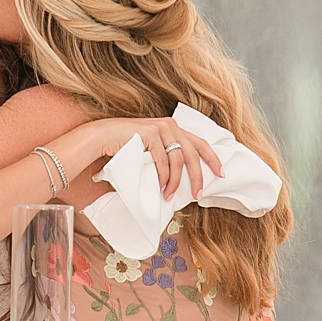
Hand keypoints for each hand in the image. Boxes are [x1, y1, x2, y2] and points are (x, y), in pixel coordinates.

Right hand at [88, 116, 223, 199]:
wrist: (100, 138)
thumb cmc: (122, 146)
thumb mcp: (149, 149)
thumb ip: (164, 155)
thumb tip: (178, 177)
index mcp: (173, 128)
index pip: (200, 143)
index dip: (212, 159)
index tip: (221, 174)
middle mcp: (170, 126)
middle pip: (192, 154)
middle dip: (197, 177)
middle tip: (197, 195)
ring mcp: (160, 129)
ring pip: (178, 160)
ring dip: (175, 181)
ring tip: (169, 195)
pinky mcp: (150, 134)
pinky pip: (162, 161)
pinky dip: (163, 176)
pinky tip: (160, 186)